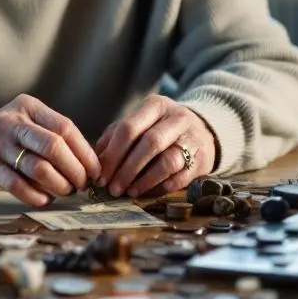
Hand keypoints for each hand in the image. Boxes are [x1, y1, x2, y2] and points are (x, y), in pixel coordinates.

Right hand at [0, 94, 101, 205]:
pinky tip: (45, 199)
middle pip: (53, 146)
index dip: (85, 152)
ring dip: (58, 185)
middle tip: (82, 184)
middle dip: (74, 170)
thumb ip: (55, 135)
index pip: (65, 128)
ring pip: (38, 168)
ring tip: (66, 191)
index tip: (95, 170)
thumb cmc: (10, 135)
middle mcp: (13, 122)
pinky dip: (36, 196)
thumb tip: (91, 164)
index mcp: (29, 107)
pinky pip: (18, 186)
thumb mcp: (30, 122)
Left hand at [95, 94, 216, 197]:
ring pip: (167, 161)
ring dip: (144, 180)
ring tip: (129, 192)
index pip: (129, 128)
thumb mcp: (139, 124)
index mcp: (156, 105)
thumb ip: (114, 138)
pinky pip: (180, 177)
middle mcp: (177, 118)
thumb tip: (95, 161)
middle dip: (127, 169)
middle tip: (112, 188)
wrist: (202, 132)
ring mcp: (192, 138)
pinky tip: (146, 193)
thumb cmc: (159, 129)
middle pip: (149, 143)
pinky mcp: (201, 160)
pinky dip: (160, 187)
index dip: (113, 154)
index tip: (101, 175)